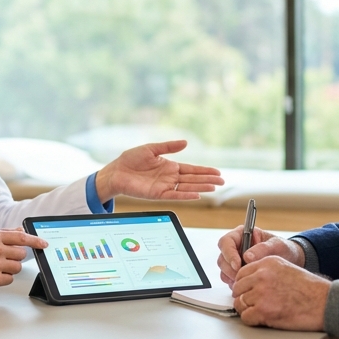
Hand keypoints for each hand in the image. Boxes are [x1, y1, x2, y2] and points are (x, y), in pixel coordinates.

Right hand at [0, 229, 46, 293]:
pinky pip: (9, 279)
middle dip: (15, 258)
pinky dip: (3, 279)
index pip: (21, 237)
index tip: (44, 244)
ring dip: (10, 269)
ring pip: (17, 267)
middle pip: (21, 254)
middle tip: (2, 259)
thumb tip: (20, 231)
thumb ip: (3, 234)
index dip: (36, 241)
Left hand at [94, 140, 223, 202]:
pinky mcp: (158, 194)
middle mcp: (170, 178)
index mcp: (170, 167)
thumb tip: (186, 142)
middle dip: (208, 180)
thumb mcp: (151, 149)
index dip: (204, 171)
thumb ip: (168, 146)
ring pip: (187, 187)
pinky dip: (186, 196)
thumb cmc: (131, 160)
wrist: (116, 171)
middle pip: (193, 179)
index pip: (191, 169)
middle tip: (222, 181)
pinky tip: (196, 195)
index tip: (217, 172)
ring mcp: (165, 186)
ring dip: (201, 188)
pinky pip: (175, 195)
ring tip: (214, 188)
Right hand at [217, 226, 303, 285]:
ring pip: (224, 269)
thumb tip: (247, 256)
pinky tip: (247, 284)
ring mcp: (235, 260)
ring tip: (247, 280)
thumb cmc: (284, 249)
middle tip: (242, 276)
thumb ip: (263, 248)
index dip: (229, 253)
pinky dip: (235, 283)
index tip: (238, 264)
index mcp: (242, 235)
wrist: (290, 261)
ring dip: (232, 277)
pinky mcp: (237, 272)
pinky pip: (228, 278)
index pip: (226, 242)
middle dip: (230, 269)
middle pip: (222, 257)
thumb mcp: (277, 245)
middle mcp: (236, 247)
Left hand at [232, 256, 329, 329]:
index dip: (243, 285)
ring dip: (247, 310)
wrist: (323, 302)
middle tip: (252, 305)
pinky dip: (252, 320)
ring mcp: (261, 293)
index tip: (247, 292)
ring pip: (240, 303)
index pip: (241, 273)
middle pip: (238, 288)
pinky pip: (245, 317)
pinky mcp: (263, 310)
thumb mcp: (287, 269)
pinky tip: (262, 320)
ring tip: (259, 313)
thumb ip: (267, 272)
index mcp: (267, 263)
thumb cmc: (310, 289)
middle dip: (243, 298)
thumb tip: (251, 284)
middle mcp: (261, 275)